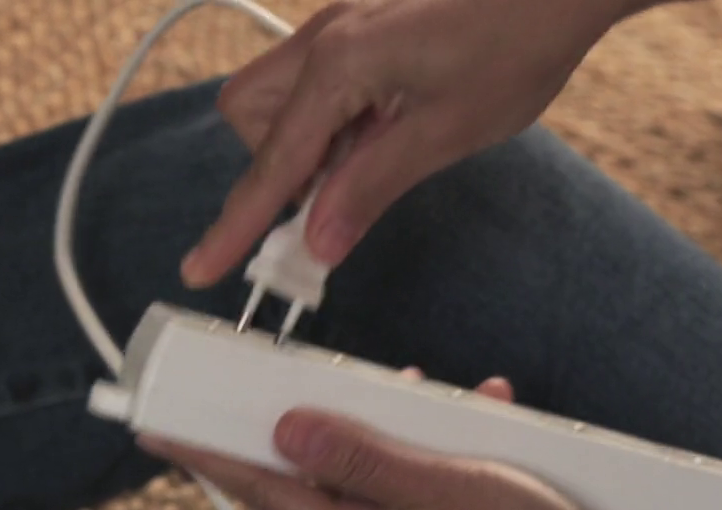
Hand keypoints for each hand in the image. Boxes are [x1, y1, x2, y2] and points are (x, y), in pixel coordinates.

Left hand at [143, 374, 655, 509]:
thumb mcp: (444, 491)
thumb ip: (365, 458)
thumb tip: (287, 430)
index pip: (260, 486)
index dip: (206, 454)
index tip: (157, 429)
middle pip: (307, 469)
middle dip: (297, 417)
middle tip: (266, 375)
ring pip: (369, 464)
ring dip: (388, 419)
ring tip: (417, 387)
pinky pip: (419, 475)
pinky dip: (442, 439)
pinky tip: (482, 409)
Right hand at [181, 0, 641, 285]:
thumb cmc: (519, 38)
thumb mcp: (447, 130)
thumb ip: (370, 187)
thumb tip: (317, 243)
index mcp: (339, 64)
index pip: (271, 165)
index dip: (237, 226)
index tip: (202, 270)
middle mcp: (326, 38)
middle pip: (250, 116)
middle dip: (274, 164)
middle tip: (333, 191)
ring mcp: (342, 26)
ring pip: (277, 98)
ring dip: (304, 143)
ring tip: (375, 153)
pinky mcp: (364, 27)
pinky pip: (317, 83)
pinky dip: (335, 122)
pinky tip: (390, 125)